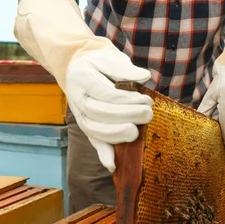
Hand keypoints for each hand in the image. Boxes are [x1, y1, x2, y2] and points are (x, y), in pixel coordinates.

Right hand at [66, 48, 152, 171]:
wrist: (80, 66)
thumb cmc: (99, 62)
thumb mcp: (110, 58)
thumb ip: (124, 68)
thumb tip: (144, 76)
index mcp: (82, 77)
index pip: (104, 93)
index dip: (126, 99)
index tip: (146, 100)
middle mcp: (76, 98)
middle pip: (99, 112)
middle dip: (126, 115)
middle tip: (147, 113)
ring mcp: (80, 114)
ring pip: (94, 130)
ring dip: (116, 134)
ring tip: (137, 132)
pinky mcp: (86, 126)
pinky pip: (92, 142)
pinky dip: (103, 155)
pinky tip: (113, 166)